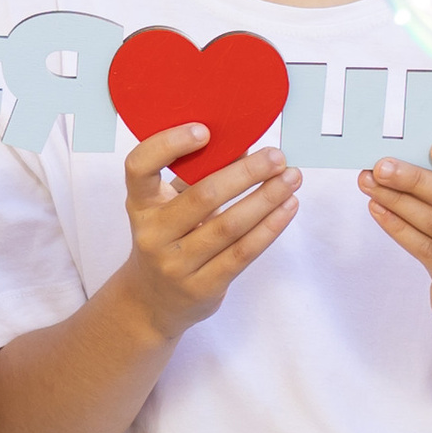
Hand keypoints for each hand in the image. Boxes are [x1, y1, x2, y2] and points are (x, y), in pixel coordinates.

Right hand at [116, 125, 299, 340]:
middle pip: (202, 196)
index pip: (140, 167)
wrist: (151, 301)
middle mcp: (152, 234)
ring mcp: (175, 264)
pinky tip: (288, 207)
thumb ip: (198, 176)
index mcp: (141, 204)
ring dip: (266, 198)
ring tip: (291, 178)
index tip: (205, 130)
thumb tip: (246, 148)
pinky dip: (269, 227)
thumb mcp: (170, 206)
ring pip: (229, 225)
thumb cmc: (169, 239)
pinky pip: (242, 253)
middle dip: (246, 172)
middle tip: (276, 156)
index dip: (168, 144)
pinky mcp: (202, 287)